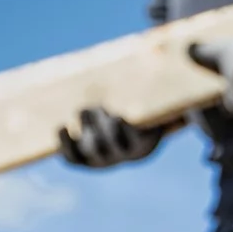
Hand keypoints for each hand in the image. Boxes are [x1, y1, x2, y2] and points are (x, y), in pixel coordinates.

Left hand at [56, 107, 179, 168]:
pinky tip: (61, 127)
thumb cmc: (142, 117)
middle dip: (102, 126)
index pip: (132, 142)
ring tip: (84, 109)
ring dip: (86, 129)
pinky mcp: (82, 160)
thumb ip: (161, 95)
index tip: (119, 117)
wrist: (129, 143)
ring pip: (90, 149)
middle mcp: (119, 158)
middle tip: (97, 107)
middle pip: (109, 144)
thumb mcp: (155, 106)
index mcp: (140, 147)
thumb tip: (171, 71)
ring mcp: (99, 161)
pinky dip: (65, 143)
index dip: (124, 132)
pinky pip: (72, 157)